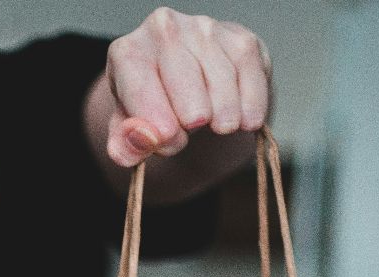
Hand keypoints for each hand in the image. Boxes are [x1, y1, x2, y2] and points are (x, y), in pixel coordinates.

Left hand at [103, 9, 270, 166]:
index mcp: (128, 53)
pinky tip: (245, 121)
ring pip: (221, 80)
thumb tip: (143, 140)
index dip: (157, 125)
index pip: (140, 89)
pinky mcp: (241, 39)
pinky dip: (251, 106)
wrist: (189, 92)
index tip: (169, 142)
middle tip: (194, 129)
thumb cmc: (156, 109)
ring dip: (223, 115)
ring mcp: (204, 30)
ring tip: (219, 127)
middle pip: (183, 79)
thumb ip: (127, 144)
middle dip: (191, 117)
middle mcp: (164, 30)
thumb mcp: (131, 132)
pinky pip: (251, 77)